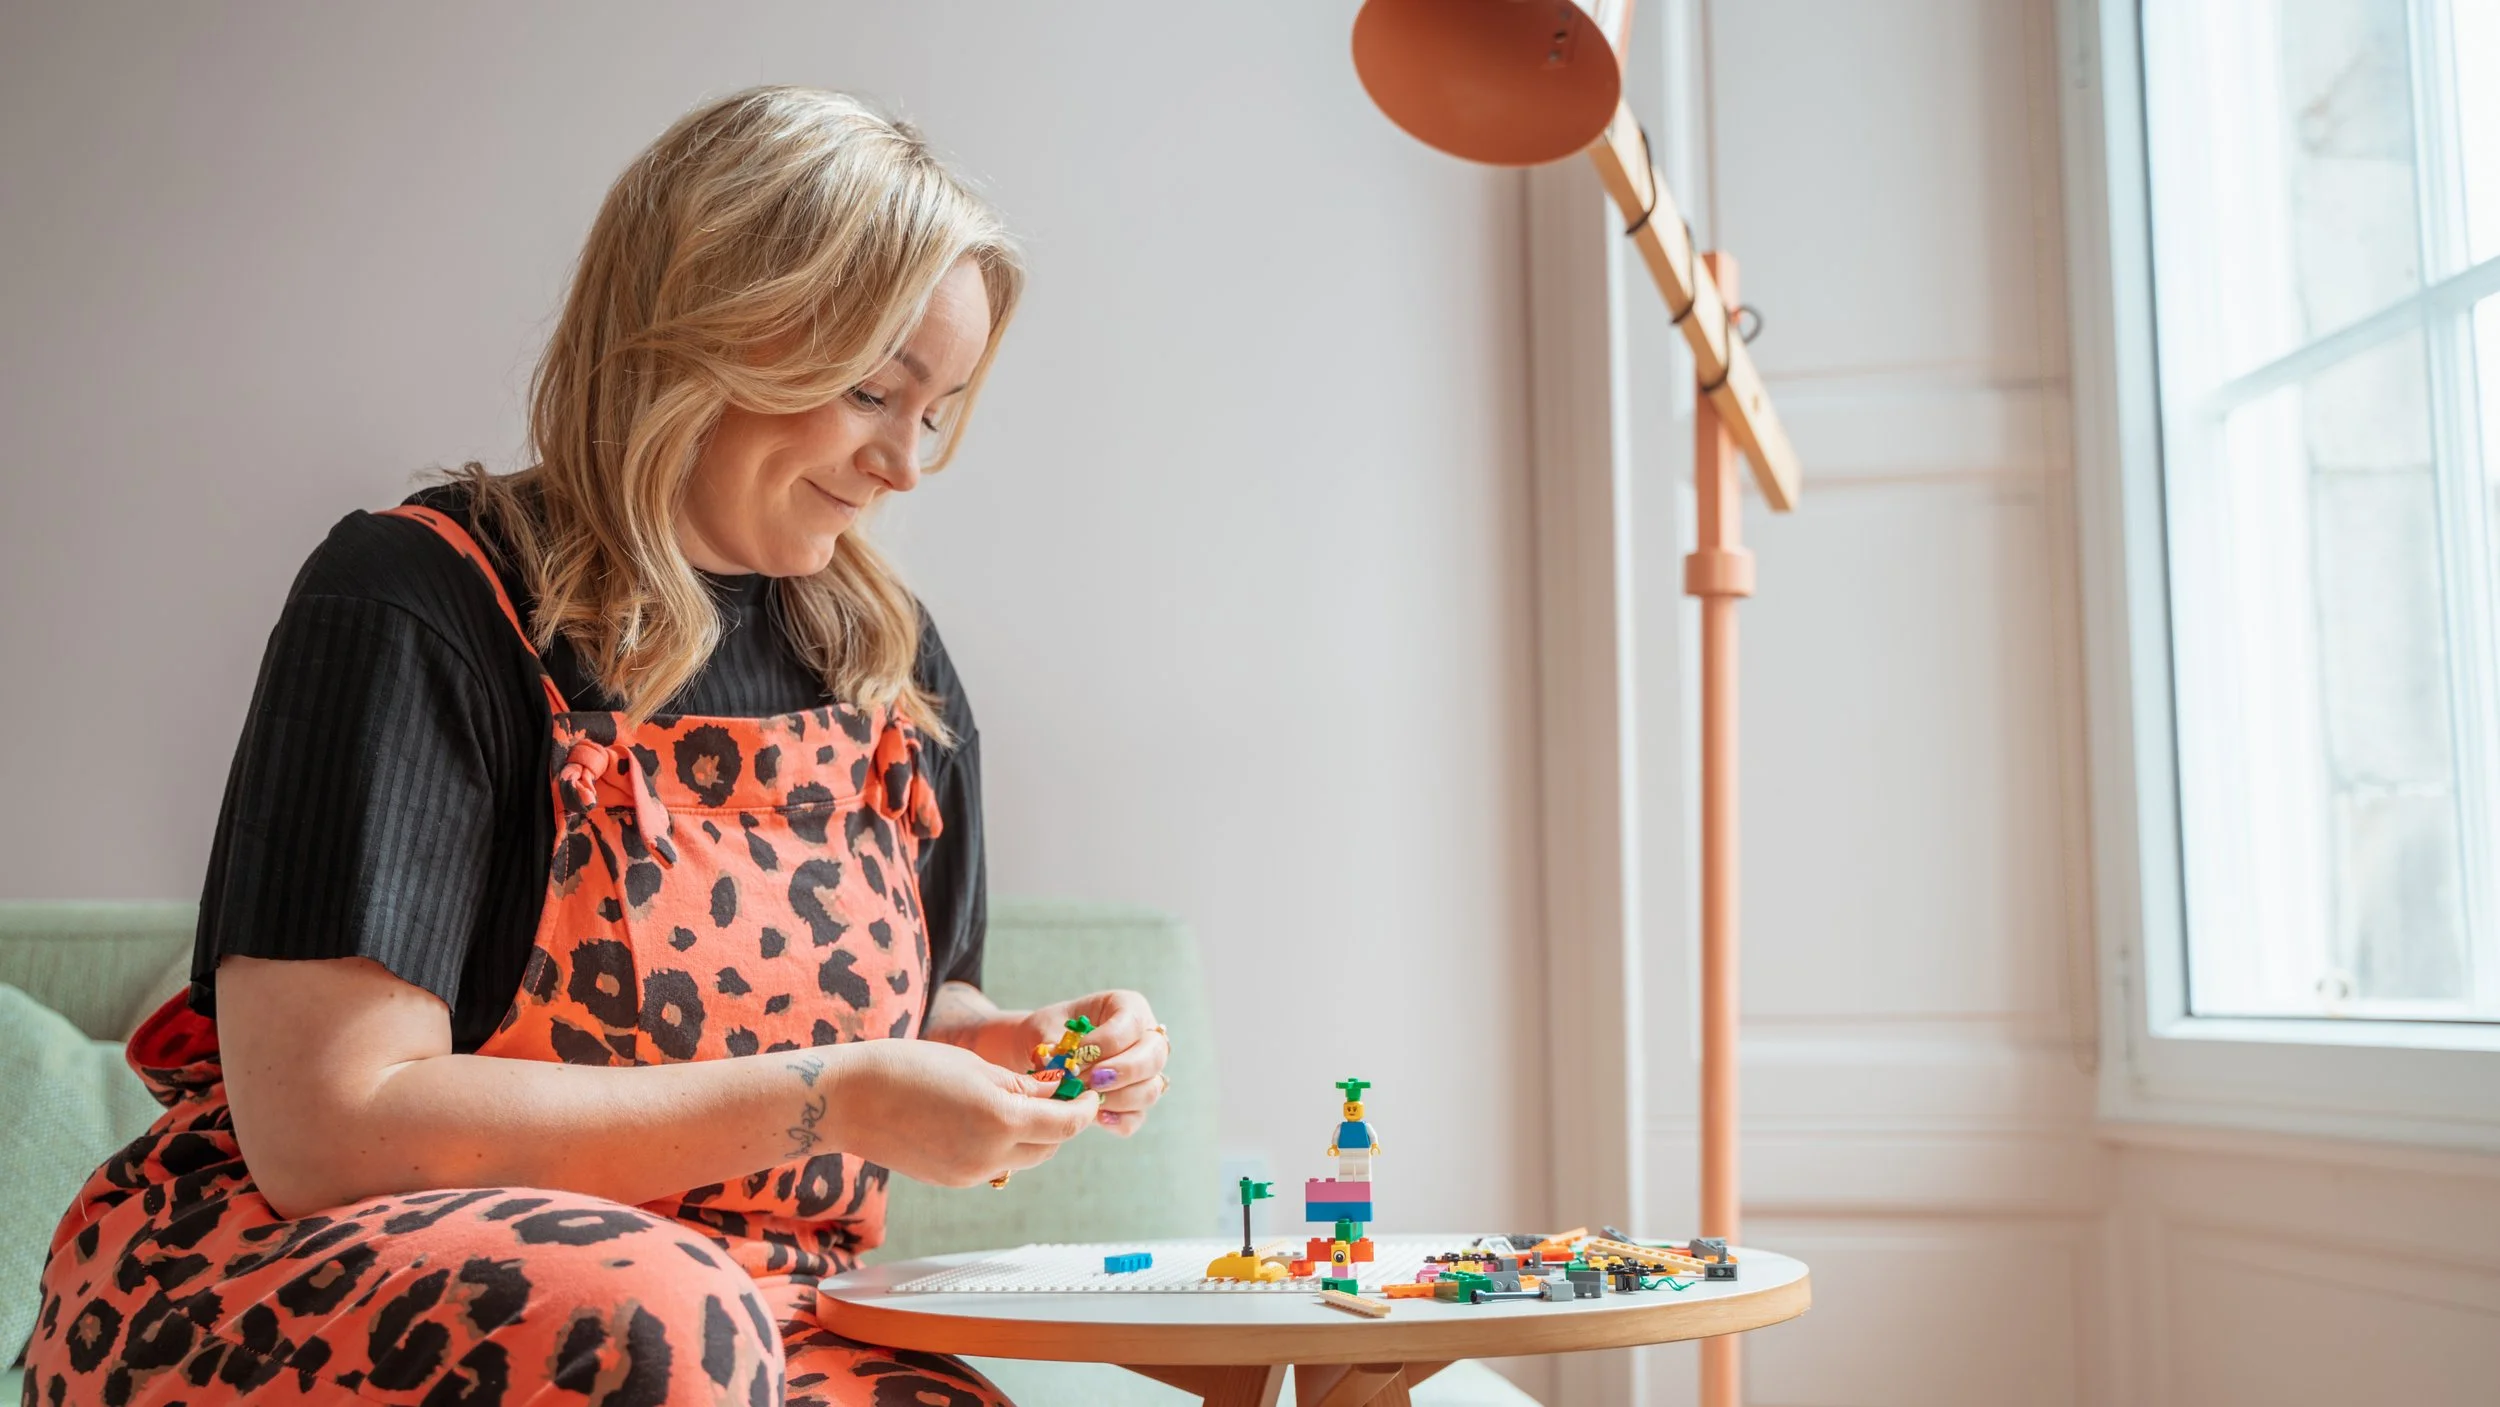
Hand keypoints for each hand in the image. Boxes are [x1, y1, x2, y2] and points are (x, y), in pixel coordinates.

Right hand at [820, 1039, 1096, 1187]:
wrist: (849, 1099)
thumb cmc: (909, 1068)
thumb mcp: (977, 1067)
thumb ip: (1024, 1086)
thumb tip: (1059, 1092)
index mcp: (1001, 1119)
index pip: (1067, 1123)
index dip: (1084, 1107)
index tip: (1087, 1092)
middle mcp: (990, 1155)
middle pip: (1049, 1146)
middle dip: (1059, 1122)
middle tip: (1055, 1093)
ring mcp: (970, 1174)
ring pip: (1023, 1160)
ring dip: (1031, 1137)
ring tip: (1014, 1104)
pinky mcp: (952, 1182)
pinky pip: (994, 1167)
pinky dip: (1002, 1147)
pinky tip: (982, 1122)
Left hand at [1014, 990, 1170, 1137]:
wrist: (1044, 1054)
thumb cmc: (1050, 1032)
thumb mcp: (1045, 1027)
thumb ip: (1054, 1043)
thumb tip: (1059, 1065)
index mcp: (1129, 1008)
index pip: (1132, 1023)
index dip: (1107, 1042)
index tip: (1077, 1055)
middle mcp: (1146, 1039)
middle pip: (1155, 1056)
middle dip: (1122, 1071)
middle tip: (1089, 1080)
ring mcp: (1145, 1073)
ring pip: (1150, 1089)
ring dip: (1117, 1098)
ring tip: (1085, 1098)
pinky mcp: (1135, 1102)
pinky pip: (1137, 1117)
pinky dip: (1117, 1120)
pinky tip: (1095, 1116)